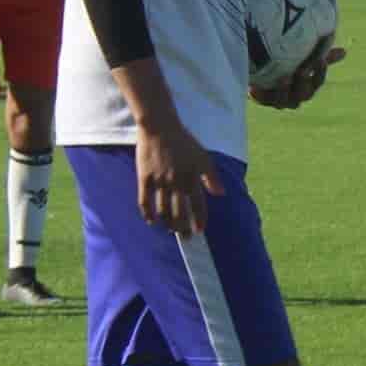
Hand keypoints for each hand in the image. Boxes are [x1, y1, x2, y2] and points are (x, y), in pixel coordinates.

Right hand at [135, 117, 225, 235]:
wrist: (159, 127)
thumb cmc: (184, 141)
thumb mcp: (202, 157)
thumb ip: (211, 177)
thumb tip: (221, 194)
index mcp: (192, 177)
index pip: (197, 204)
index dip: (199, 219)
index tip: (200, 230)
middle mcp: (176, 182)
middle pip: (180, 211)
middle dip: (183, 227)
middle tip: (186, 237)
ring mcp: (159, 181)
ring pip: (163, 210)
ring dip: (167, 223)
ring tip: (171, 231)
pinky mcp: (144, 178)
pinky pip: (145, 201)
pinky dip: (148, 214)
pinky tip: (151, 222)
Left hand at [254, 44, 343, 112]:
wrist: (260, 72)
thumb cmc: (287, 65)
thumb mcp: (304, 59)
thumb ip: (321, 56)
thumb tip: (344, 52)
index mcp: (308, 87)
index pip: (318, 82)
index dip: (320, 72)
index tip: (320, 59)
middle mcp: (296, 97)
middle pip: (304, 94)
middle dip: (304, 83)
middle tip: (302, 71)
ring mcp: (280, 100)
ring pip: (285, 101)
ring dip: (285, 90)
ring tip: (284, 77)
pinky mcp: (263, 100)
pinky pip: (265, 101)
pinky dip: (263, 95)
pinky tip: (260, 87)